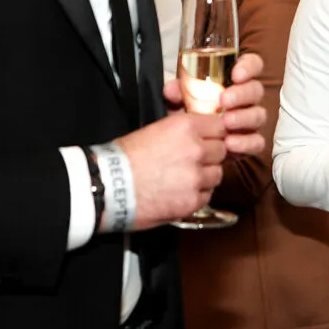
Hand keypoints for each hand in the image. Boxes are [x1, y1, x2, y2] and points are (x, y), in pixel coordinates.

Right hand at [117, 111, 227, 228]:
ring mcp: (196, 177)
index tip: (209, 139)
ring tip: (184, 179)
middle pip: (221, 151)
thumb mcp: (155, 130)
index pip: (220, 126)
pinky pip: (207, 195)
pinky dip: (197, 195)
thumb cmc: (124, 158)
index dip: (215, 134)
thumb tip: (199, 130)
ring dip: (205, 176)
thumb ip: (181, 129)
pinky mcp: (192, 201)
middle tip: (193, 161)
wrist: (107, 186)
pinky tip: (179, 193)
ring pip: (217, 174)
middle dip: (210, 156)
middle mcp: (196, 150)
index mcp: (186, 127)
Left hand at [163, 52, 266, 158]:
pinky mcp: (251, 142)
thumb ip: (177, 92)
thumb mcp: (179, 101)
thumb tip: (171, 89)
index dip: (249, 66)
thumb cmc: (190, 115)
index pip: (252, 65)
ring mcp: (250, 120)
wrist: (188, 146)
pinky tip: (230, 143)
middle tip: (225, 100)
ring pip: (259, 115)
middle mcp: (246, 99)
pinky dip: (246, 142)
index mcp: (234, 81)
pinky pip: (257, 141)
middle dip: (242, 94)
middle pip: (257, 89)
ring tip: (226, 123)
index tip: (236, 74)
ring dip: (244, 118)